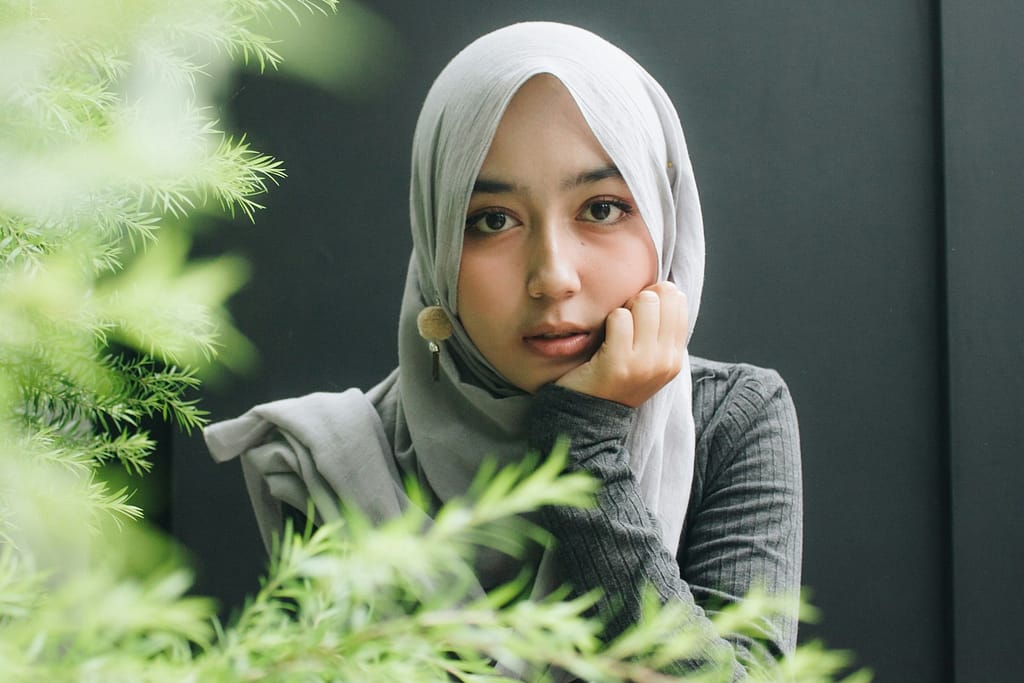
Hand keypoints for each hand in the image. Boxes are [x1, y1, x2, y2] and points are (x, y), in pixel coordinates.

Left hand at [555, 282, 687, 407]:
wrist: (589, 417)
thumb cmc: (614, 378)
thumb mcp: (648, 358)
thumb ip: (660, 328)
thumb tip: (664, 286)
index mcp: (675, 357)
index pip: (678, 300)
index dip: (655, 296)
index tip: (639, 315)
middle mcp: (665, 360)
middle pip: (661, 296)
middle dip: (639, 300)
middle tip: (624, 324)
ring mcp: (644, 363)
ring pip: (643, 302)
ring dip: (623, 311)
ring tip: (615, 334)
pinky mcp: (618, 363)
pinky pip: (619, 317)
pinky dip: (608, 322)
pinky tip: (603, 342)